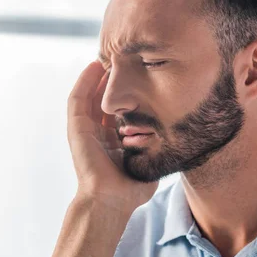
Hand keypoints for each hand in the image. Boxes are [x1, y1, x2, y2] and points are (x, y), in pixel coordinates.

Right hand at [67, 60, 158, 211]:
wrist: (111, 201)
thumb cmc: (131, 190)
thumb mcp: (150, 163)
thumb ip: (159, 151)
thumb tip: (181, 142)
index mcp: (113, 142)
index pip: (120, 111)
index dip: (129, 93)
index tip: (142, 75)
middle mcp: (98, 134)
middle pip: (104, 98)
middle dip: (113, 79)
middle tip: (126, 57)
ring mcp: (85, 131)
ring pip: (90, 94)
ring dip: (98, 75)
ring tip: (110, 55)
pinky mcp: (76, 128)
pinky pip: (78, 99)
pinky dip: (84, 81)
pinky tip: (95, 65)